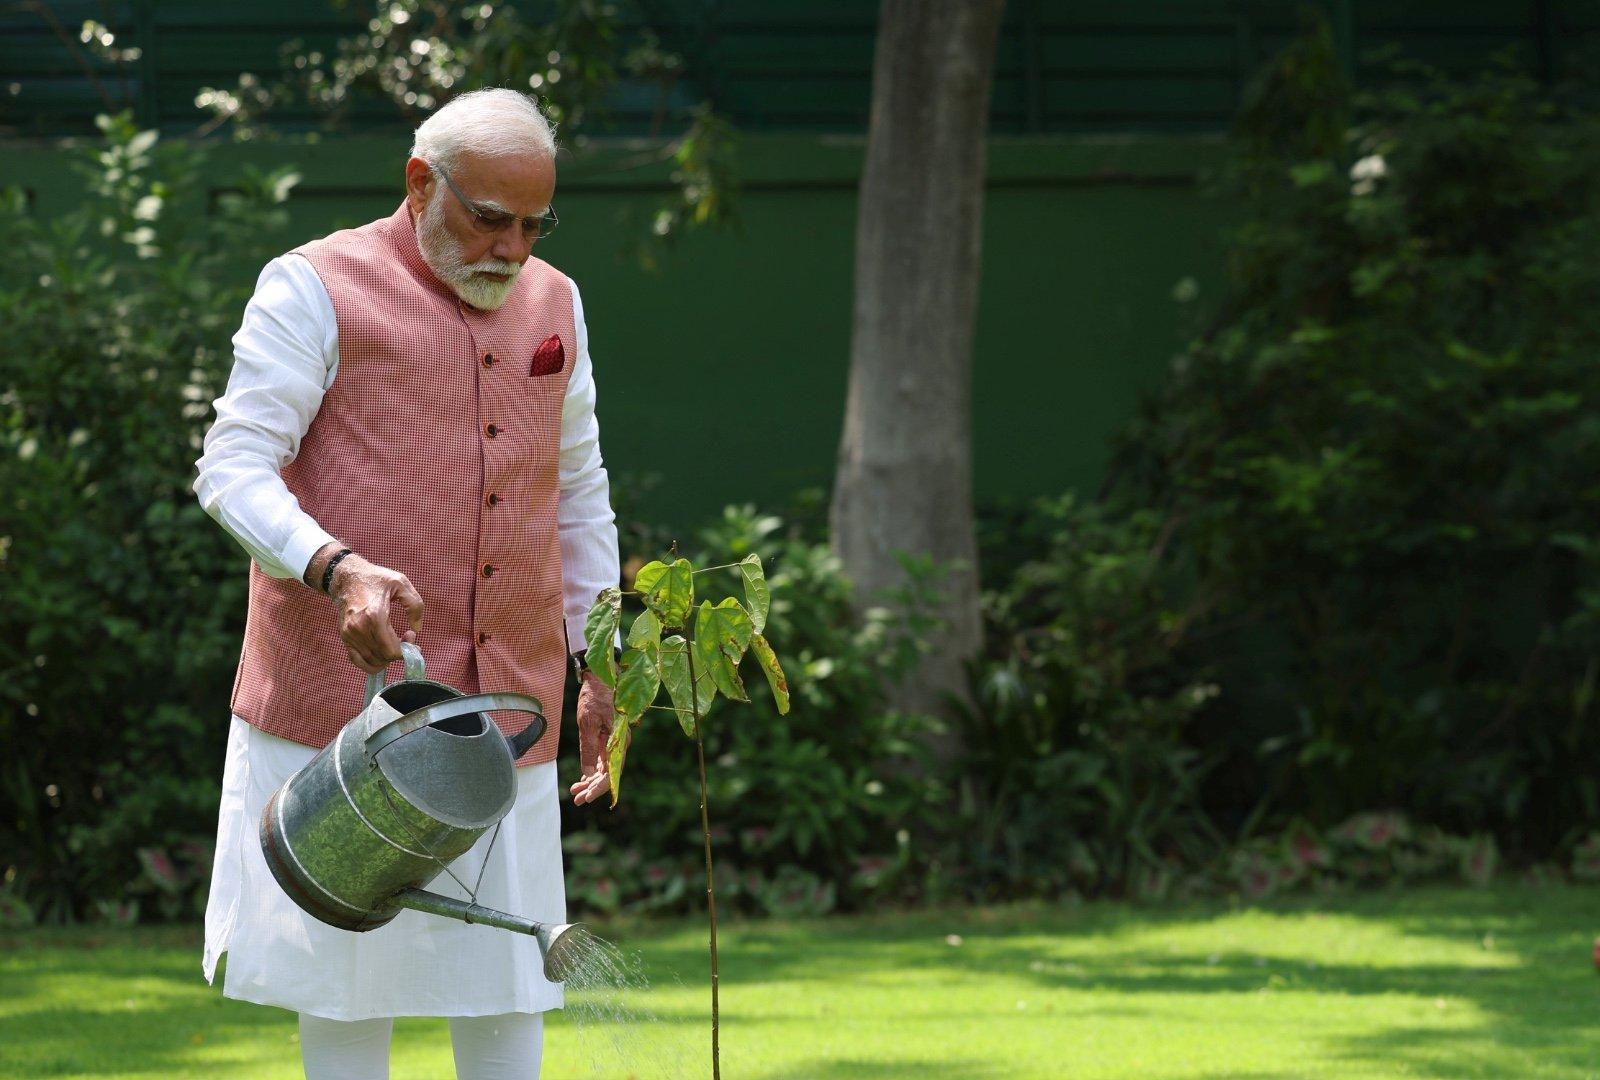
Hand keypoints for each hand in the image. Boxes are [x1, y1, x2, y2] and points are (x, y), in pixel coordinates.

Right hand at [327, 553, 424, 674]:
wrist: (346, 576)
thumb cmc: (375, 578)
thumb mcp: (401, 583)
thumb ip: (415, 606)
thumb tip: (417, 629)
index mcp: (375, 615)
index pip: (391, 650)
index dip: (406, 650)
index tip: (412, 637)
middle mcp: (359, 628)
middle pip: (383, 657)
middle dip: (399, 652)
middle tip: (406, 638)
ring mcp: (349, 634)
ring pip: (371, 661)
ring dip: (387, 658)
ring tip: (394, 642)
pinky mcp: (344, 637)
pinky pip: (357, 660)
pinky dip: (371, 664)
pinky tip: (382, 655)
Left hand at [569, 669, 613, 805]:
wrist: (601, 679)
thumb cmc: (594, 699)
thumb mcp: (587, 723)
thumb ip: (589, 748)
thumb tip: (588, 772)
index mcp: (617, 742)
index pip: (610, 773)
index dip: (599, 788)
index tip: (586, 798)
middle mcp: (619, 745)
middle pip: (608, 774)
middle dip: (592, 788)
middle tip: (576, 799)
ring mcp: (614, 743)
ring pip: (605, 769)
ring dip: (591, 781)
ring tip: (575, 792)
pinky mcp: (608, 739)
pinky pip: (602, 760)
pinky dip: (592, 770)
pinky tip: (583, 779)